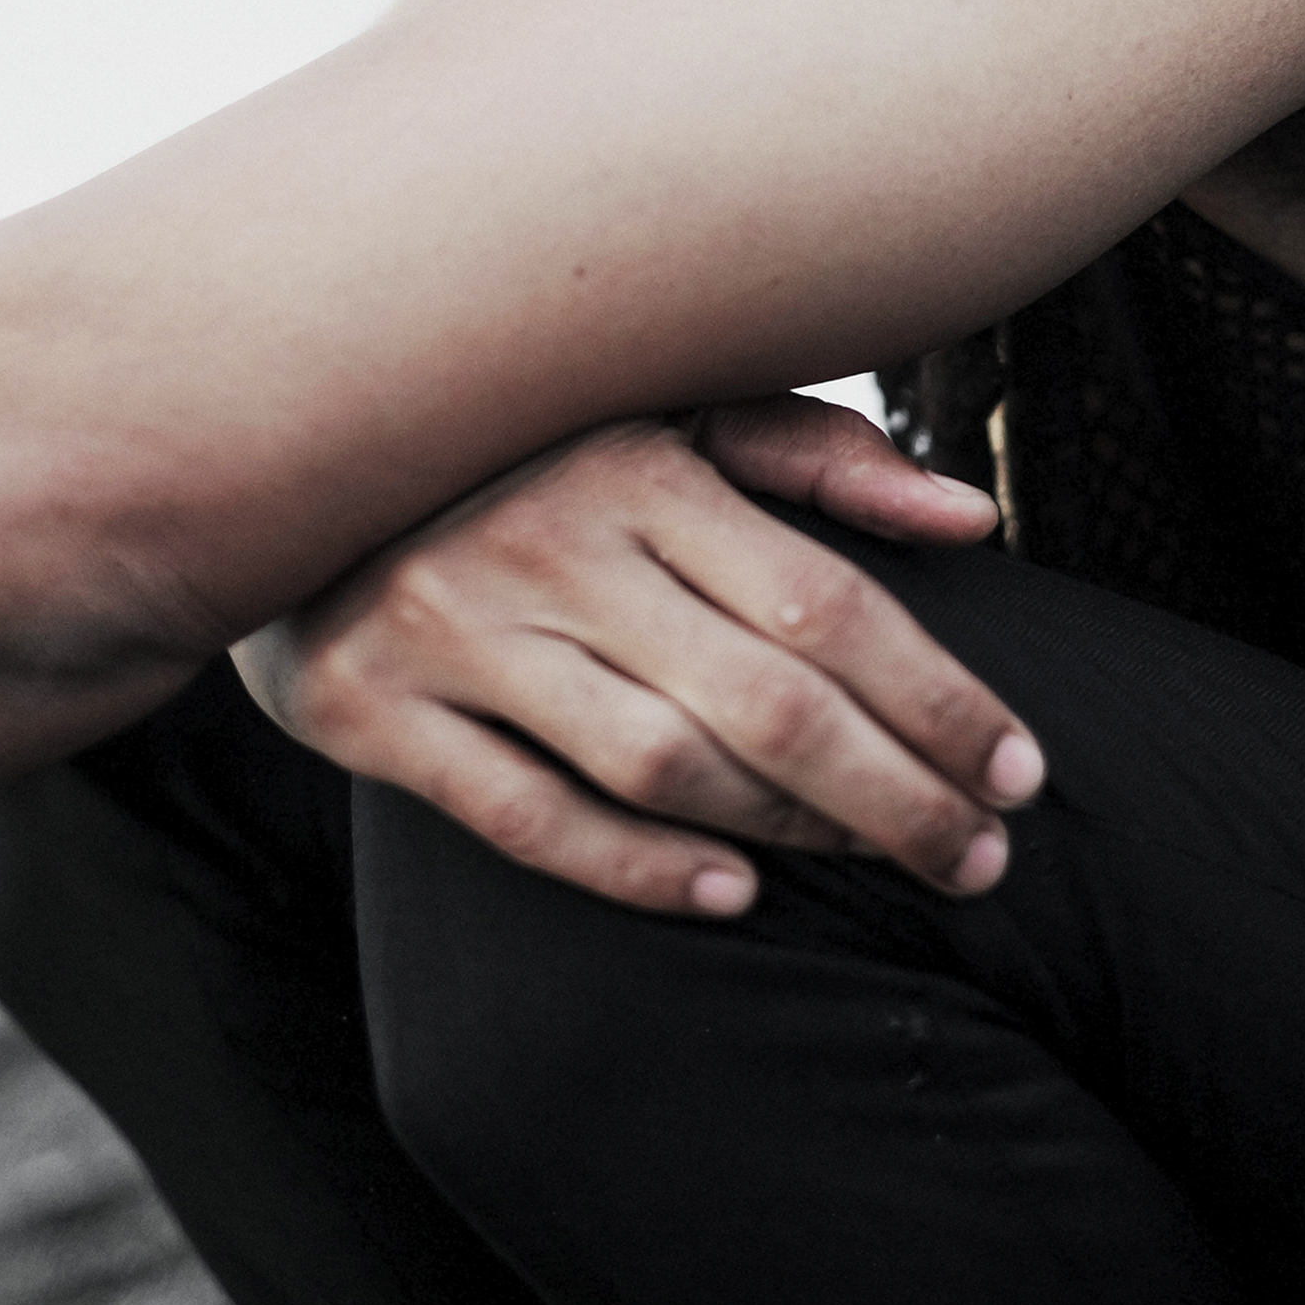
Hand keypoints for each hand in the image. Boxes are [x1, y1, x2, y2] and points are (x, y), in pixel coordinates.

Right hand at [232, 399, 1042, 914]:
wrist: (281, 453)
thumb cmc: (529, 437)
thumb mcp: (672, 407)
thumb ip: (820, 453)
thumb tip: (967, 515)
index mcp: (634, 459)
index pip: (825, 604)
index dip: (939, 698)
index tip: (1022, 768)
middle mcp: (546, 542)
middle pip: (765, 703)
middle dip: (899, 794)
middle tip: (985, 858)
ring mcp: (450, 630)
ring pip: (659, 765)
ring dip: (792, 834)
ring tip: (887, 863)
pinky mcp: (369, 710)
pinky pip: (525, 816)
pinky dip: (636, 869)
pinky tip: (731, 897)